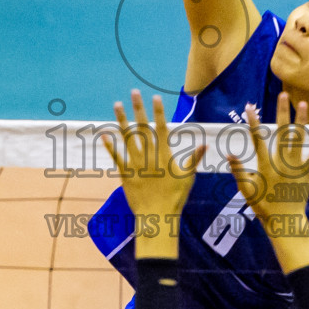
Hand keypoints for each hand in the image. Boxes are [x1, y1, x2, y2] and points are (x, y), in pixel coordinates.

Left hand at [102, 90, 204, 225]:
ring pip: (127, 138)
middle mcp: (149, 155)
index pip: (161, 128)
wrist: (157, 216)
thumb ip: (194, 158)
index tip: (155, 98)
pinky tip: (104, 134)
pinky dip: (110, 146)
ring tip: (117, 105)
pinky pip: (116, 157)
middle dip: (138, 108)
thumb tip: (205, 144)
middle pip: (142, 127)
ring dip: (122, 120)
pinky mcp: (125, 174)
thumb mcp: (188, 177)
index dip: (158, 112)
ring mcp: (136, 164)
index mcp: (164, 154)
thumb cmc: (175, 197)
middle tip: (133, 92)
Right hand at [225, 92, 308, 260]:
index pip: (257, 139)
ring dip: (301, 120)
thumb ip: (238, 171)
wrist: (285, 219)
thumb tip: (229, 155)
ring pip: (298, 138)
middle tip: (283, 94)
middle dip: (282, 111)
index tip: (250, 107)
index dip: (253, 122)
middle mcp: (281, 161)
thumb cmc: (263, 206)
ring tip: (303, 103)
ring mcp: (295, 165)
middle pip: (281, 132)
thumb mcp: (246, 190)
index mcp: (265, 165)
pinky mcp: (306, 171)